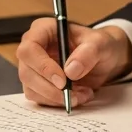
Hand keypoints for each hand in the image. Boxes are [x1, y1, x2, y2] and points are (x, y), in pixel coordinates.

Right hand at [16, 18, 131, 107]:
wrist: (104, 59)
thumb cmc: (100, 45)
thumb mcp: (101, 44)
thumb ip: (88, 53)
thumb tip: (70, 71)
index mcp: (43, 30)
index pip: (29, 49)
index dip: (43, 67)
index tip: (63, 81)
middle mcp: (33, 48)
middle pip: (27, 72)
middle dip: (51, 89)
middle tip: (74, 95)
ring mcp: (33, 67)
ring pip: (31, 89)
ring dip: (56, 98)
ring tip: (82, 94)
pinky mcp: (37, 83)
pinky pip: (39, 98)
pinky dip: (57, 102)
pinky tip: (76, 96)